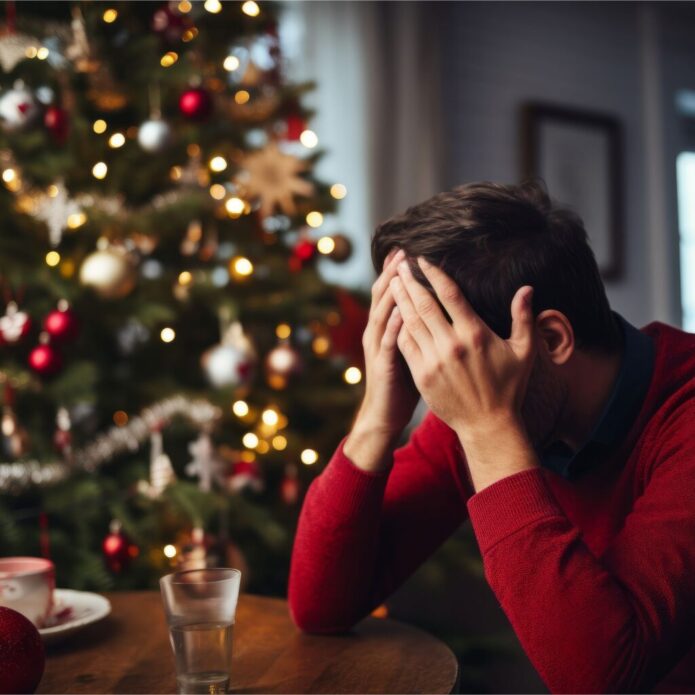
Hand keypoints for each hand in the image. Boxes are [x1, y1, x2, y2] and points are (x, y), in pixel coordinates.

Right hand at [343, 249, 419, 472]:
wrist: (385, 414)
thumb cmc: (402, 381)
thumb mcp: (409, 349)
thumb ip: (417, 326)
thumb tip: (435, 305)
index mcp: (386, 327)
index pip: (390, 293)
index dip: (396, 272)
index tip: (407, 251)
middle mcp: (378, 332)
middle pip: (382, 296)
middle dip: (392, 274)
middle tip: (402, 252)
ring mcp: (378, 348)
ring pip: (382, 314)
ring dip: (391, 293)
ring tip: (399, 273)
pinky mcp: (382, 365)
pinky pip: (388, 343)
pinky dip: (393, 327)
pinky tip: (401, 313)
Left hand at [390, 257, 538, 489]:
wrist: (487, 424)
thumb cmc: (509, 387)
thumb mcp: (523, 352)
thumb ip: (524, 318)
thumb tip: (527, 288)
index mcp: (475, 334)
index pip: (450, 294)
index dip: (434, 274)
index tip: (422, 260)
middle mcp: (452, 345)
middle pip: (424, 304)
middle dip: (410, 281)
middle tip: (399, 264)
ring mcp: (434, 361)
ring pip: (411, 322)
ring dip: (400, 300)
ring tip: (392, 283)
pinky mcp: (421, 375)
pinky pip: (406, 345)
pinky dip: (398, 327)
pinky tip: (393, 315)